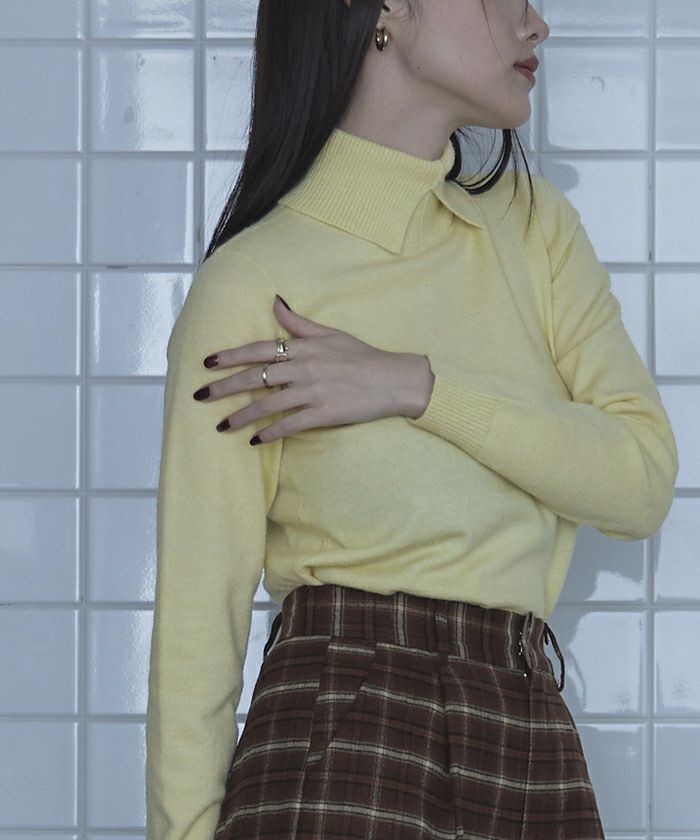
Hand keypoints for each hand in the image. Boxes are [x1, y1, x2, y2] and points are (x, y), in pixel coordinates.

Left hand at [192, 295, 433, 443]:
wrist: (394, 380)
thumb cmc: (362, 356)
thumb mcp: (331, 334)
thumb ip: (299, 324)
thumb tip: (275, 303)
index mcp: (304, 347)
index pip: (259, 349)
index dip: (231, 356)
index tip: (207, 363)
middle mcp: (304, 368)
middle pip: (256, 377)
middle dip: (224, 387)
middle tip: (199, 396)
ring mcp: (314, 391)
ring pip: (268, 404)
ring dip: (242, 416)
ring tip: (221, 425)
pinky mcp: (324, 413)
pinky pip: (290, 424)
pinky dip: (271, 433)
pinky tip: (254, 440)